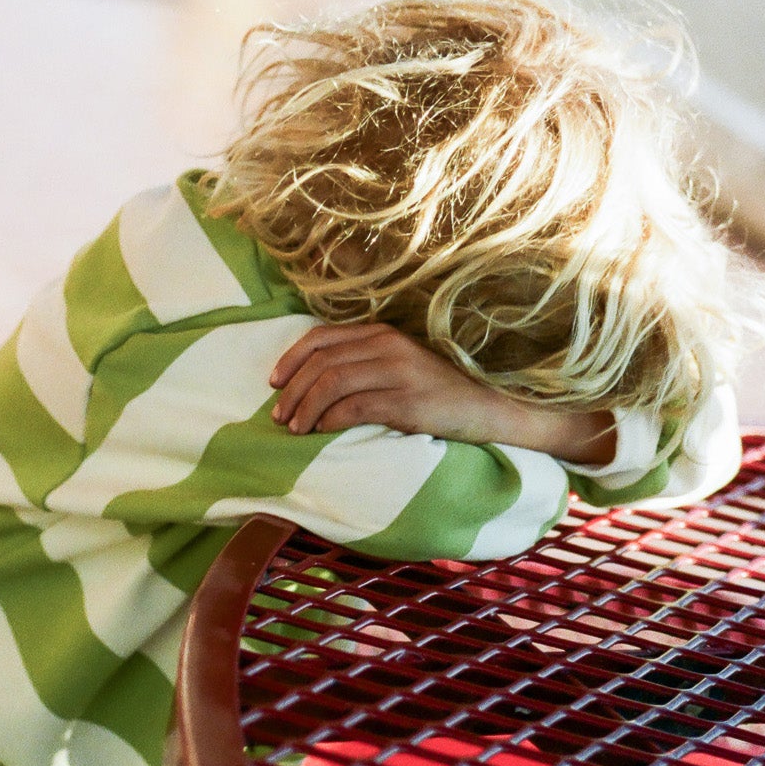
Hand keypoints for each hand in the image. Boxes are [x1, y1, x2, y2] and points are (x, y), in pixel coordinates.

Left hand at [269, 323, 616, 463]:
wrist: (491, 409)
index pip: (321, 337)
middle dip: (292, 390)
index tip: (273, 383)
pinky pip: (355, 406)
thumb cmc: (440, 393)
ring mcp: (399, 372)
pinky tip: (321, 432)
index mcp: (383, 332)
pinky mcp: (408, 401)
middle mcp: (388, 346)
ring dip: (305, 407)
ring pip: (332, 382)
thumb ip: (364, 362)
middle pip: (321, 362)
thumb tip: (314, 381)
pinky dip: (330, 420)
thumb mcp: (401, 366)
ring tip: (294, 429)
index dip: (290, 360)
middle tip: (279, 417)